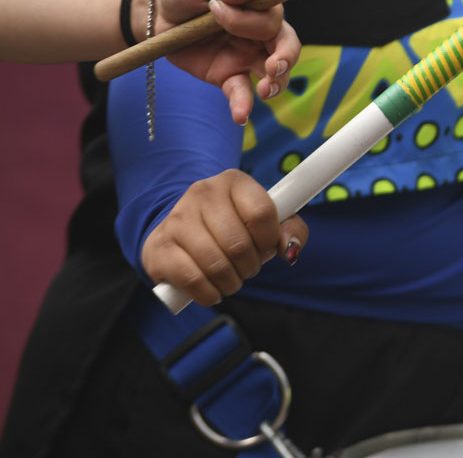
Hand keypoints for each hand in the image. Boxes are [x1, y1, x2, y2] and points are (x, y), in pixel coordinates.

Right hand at [140, 169, 307, 307]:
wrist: (181, 231)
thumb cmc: (234, 226)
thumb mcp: (267, 220)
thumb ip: (291, 230)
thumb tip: (290, 249)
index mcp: (233, 181)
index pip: (262, 212)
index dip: (270, 239)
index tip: (267, 247)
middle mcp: (202, 193)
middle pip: (238, 244)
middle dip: (251, 266)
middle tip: (248, 267)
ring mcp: (176, 220)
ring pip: (215, 264)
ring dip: (231, 282)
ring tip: (232, 278)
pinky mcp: (159, 248)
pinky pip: (192, 280)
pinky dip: (209, 293)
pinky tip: (212, 289)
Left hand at [153, 0, 298, 123]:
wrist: (155, 11)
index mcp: (259, 3)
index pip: (274, 15)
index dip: (264, 22)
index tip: (240, 21)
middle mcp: (259, 30)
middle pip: (285, 45)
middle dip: (285, 57)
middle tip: (274, 67)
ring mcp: (245, 54)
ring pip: (274, 72)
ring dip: (276, 83)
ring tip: (265, 90)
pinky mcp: (226, 74)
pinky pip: (241, 91)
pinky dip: (243, 104)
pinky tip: (241, 115)